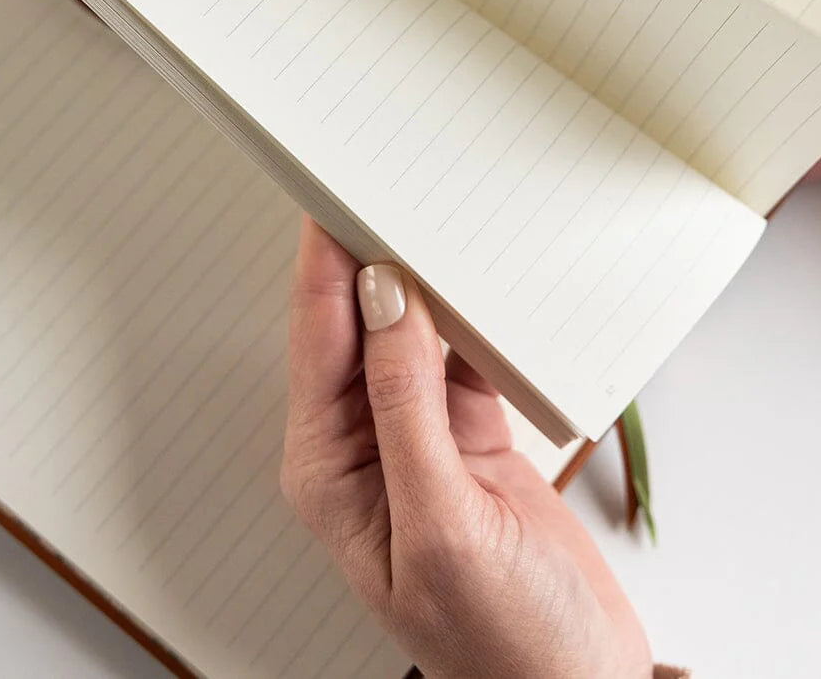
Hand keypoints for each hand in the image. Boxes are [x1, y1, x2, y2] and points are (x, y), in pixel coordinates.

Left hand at [281, 216, 652, 678]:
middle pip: (359, 322)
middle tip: (391, 186)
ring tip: (438, 218)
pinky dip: (476, 318)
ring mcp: (420, 435)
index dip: (322, 261)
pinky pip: (464, 353)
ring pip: (413, 330)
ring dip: (426, 281)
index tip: (332, 195)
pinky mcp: (471, 435)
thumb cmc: (503, 641)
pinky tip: (485, 286)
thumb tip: (382, 302)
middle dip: (371, 255)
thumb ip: (406, 407)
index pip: (317, 338)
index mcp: (330, 467)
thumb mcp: (443, 522)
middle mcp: (366, 443)